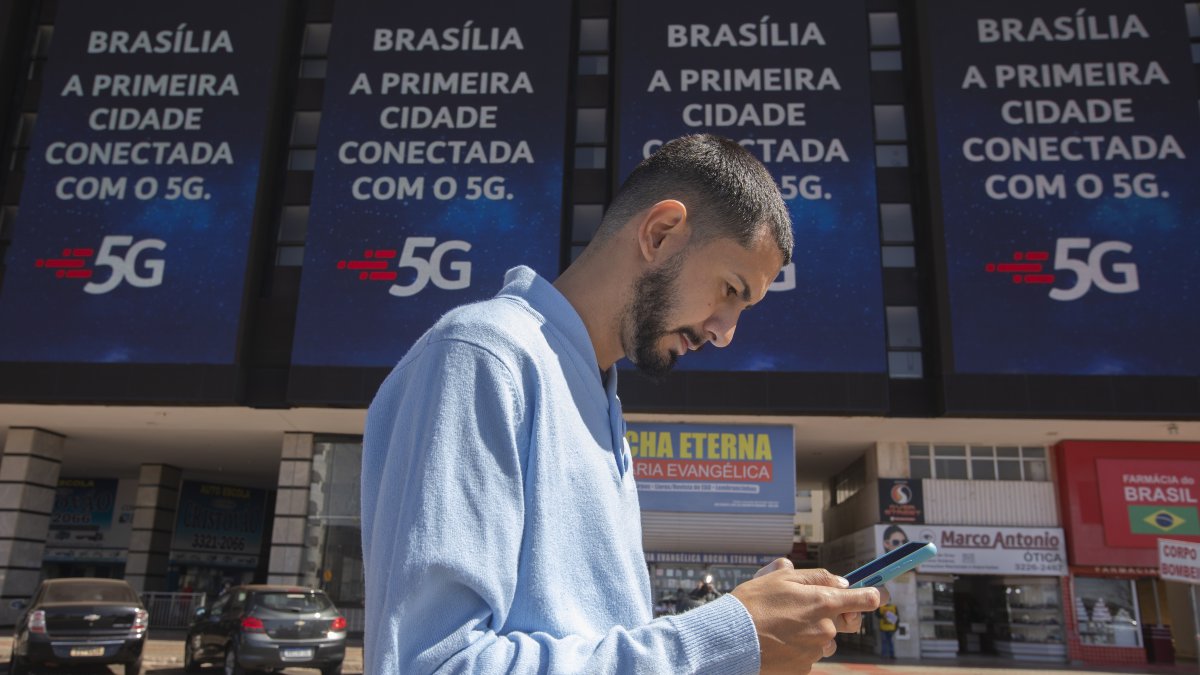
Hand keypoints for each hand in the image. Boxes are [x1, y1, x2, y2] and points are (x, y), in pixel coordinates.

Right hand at [732, 558, 882, 674]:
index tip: (878, 593)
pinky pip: (809, 655)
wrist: (731, 638)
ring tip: (784, 627)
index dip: (874, 595)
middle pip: (848, 621)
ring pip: (826, 639)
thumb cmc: (753, 602)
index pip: (865, 599)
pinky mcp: (804, 667)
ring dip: (814, 633)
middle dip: (837, 614)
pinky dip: (799, 648)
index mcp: (824, 601)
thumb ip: (816, 576)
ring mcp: (816, 650)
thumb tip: (840, 582)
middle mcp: (826, 628)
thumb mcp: (781, 577)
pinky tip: (779, 642)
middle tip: (811, 608)